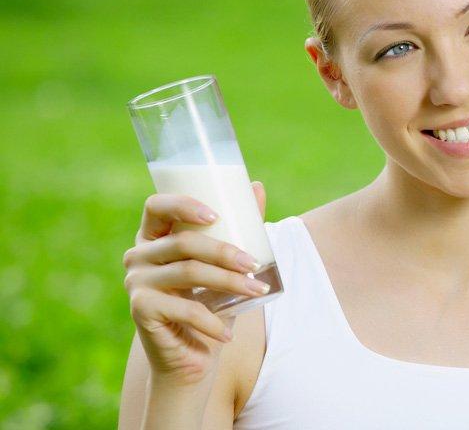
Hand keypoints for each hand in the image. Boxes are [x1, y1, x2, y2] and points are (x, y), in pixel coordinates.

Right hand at [122, 181, 267, 386]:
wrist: (192, 355)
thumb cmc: (212, 303)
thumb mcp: (225, 264)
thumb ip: (239, 227)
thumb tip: (257, 187)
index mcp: (154, 236)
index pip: (156, 206)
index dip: (182, 204)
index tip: (215, 215)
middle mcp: (139, 255)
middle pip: (184, 242)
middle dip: (225, 252)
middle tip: (255, 264)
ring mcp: (136, 282)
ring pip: (189, 272)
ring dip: (229, 282)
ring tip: (258, 291)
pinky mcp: (140, 309)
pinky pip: (184, 309)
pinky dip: (213, 321)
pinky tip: (229, 333)